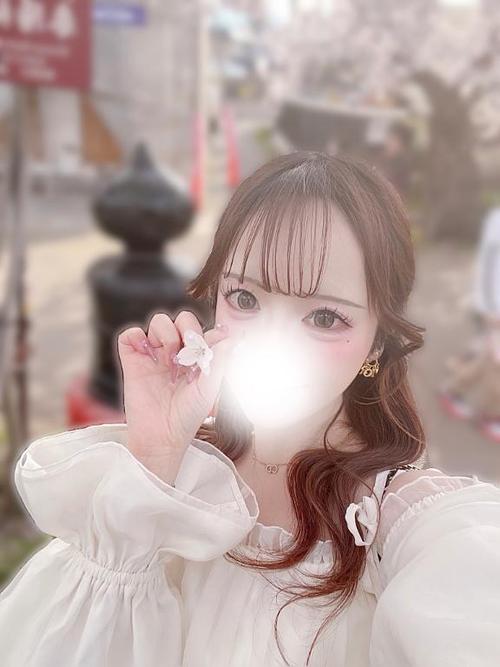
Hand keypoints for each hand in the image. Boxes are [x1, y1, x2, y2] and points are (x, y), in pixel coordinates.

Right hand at [117, 310, 242, 479]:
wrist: (162, 437)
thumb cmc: (187, 416)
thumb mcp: (209, 389)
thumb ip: (219, 360)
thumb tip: (230, 336)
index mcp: (195, 357)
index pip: (202, 330)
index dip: (205, 334)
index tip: (208, 348)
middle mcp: (175, 352)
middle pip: (181, 319)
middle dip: (187, 329)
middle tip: (187, 352)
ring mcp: (153, 355)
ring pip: (158, 321)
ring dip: (165, 334)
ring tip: (168, 361)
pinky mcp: (132, 360)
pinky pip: (129, 335)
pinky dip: (136, 336)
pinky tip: (146, 355)